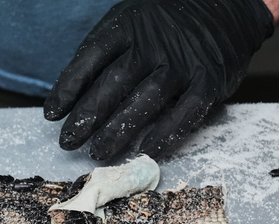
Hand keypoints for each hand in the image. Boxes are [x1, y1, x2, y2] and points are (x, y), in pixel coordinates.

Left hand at [44, 0, 274, 160]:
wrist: (226, 5)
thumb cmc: (165, 24)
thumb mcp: (130, 24)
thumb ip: (103, 56)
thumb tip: (68, 99)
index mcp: (128, 27)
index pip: (90, 58)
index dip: (68, 87)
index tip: (52, 114)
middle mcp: (154, 44)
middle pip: (114, 83)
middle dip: (87, 116)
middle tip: (68, 141)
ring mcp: (182, 63)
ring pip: (145, 100)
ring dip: (118, 130)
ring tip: (97, 152)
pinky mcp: (208, 81)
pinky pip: (185, 113)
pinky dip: (165, 135)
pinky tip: (145, 152)